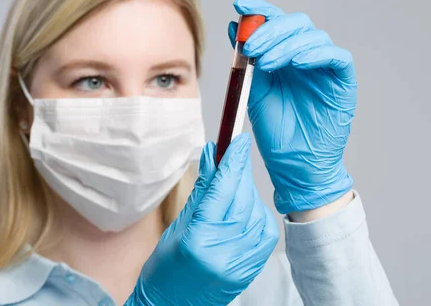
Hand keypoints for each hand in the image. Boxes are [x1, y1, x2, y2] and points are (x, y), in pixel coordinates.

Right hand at [125, 134, 278, 305]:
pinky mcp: (252, 268)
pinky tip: (242, 208)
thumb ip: (202, 190)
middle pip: (241, 197)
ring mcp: (242, 263)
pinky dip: (255, 212)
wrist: (172, 305)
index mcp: (199, 239)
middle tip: (233, 153)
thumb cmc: (166, 268)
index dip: (233, 161)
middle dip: (238, 172)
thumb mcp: (178, 224)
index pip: (223, 190)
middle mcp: (225, 252)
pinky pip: (264, 229)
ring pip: (255, 211)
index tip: (238, 140)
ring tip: (229, 189)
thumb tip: (212, 156)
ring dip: (245, 192)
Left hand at [228, 0, 355, 214]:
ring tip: (266, 63)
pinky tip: (298, 62)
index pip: (276, 22)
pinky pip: (337, 57)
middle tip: (251, 47)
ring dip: (287, 44)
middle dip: (270, 30)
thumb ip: (247, 59)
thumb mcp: (253, 89)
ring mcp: (324, 68)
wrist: (293, 164)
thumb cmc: (274, 129)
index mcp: (283, 55)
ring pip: (313, 37)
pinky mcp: (342, 82)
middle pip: (295, 24)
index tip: (240, 4)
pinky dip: (317, 54)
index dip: (260, 9)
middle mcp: (305, 56)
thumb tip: (235, 27)